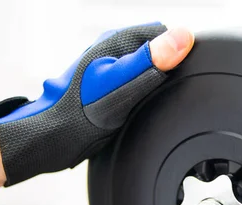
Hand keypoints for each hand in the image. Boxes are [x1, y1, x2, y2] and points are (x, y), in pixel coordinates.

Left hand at [0, 23, 193, 185]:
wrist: (58, 134)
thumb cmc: (85, 108)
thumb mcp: (125, 81)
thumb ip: (152, 59)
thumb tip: (183, 36)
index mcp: (118, 40)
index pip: (163, 34)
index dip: (176, 53)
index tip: (176, 75)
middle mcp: (113, 49)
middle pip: (154, 49)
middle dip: (165, 66)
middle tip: (160, 91)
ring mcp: (109, 66)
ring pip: (145, 65)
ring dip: (153, 79)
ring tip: (147, 99)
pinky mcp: (107, 83)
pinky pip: (135, 80)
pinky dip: (142, 90)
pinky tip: (136, 105)